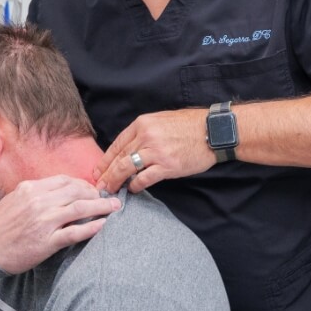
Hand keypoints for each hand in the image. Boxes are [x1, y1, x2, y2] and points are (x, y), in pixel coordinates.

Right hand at [0, 175, 120, 274]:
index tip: (93, 189)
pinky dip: (91, 228)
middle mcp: (39, 202)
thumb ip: (36, 192)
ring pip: (80, 209)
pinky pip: (75, 233)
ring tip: (113, 208)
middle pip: (77, 192)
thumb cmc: (0, 226)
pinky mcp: (47, 242)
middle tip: (108, 198)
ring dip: (101, 207)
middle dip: (97, 194)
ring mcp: (44, 222)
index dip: (84, 183)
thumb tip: (59, 189)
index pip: (65, 180)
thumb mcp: (15, 199)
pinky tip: (102, 225)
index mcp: (30, 189)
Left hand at [94, 109, 213, 193]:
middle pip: (118, 157)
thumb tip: (130, 149)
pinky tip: (132, 189)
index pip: (117, 144)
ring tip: (109, 190)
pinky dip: (136, 185)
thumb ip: (144, 133)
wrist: (212, 131)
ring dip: (115, 181)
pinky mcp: (167, 166)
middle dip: (106, 174)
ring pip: (126, 168)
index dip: (105, 160)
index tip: (98, 170)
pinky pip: (144, 178)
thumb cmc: (189, 126)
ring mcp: (156, 152)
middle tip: (98, 185)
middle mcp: (146, 136)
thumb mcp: (161, 120)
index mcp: (142, 124)